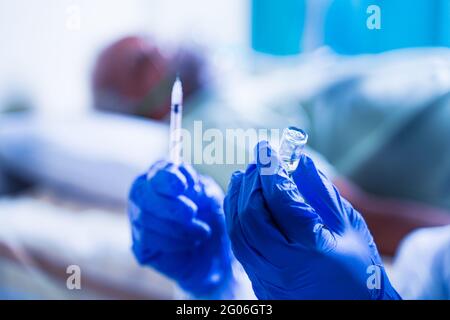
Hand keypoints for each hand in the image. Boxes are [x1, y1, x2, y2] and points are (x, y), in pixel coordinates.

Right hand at [128, 161, 232, 296]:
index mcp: (162, 175)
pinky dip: (173, 242)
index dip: (167, 179)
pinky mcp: (139, 243)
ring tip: (202, 232)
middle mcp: (144, 193)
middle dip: (170, 207)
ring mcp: (137, 219)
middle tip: (192, 213)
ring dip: (179, 228)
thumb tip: (189, 183)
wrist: (214, 251)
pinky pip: (148, 240)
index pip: (156, 172)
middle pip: (144, 196)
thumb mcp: (211, 198)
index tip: (182, 185)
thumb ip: (199, 187)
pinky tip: (189, 243)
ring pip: (146, 220)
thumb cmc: (211, 216)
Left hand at [224, 141, 400, 298]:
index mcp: (312, 249)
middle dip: (250, 183)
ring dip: (237, 199)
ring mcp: (267, 277)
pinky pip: (239, 246)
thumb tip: (300, 161)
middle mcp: (283, 265)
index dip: (271, 170)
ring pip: (238, 232)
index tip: (267, 149)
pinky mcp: (259, 283)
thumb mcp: (348, 226)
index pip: (281, 200)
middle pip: (251, 216)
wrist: (352, 312)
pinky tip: (242, 203)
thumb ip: (321, 193)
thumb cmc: (360, 270)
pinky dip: (236, 219)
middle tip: (257, 162)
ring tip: (244, 176)